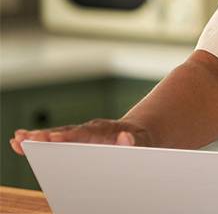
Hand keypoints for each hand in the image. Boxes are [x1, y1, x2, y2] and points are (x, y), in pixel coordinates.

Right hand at [9, 118, 152, 155]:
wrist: (142, 137)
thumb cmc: (142, 143)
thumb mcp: (145, 143)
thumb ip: (136, 142)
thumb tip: (125, 137)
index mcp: (107, 131)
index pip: (88, 133)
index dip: (71, 136)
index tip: (55, 138)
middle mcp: (91, 130)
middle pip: (68, 132)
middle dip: (48, 136)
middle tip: (27, 139)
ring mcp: (82, 134)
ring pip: (58, 135)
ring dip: (37, 138)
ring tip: (16, 141)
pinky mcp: (76, 141)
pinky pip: (56, 141)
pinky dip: (38, 142)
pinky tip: (19, 143)